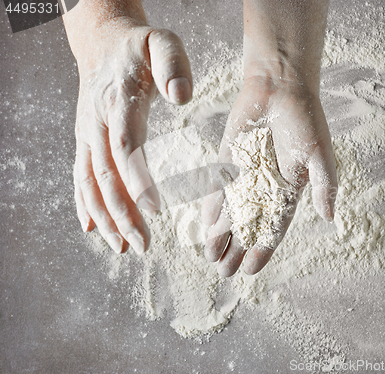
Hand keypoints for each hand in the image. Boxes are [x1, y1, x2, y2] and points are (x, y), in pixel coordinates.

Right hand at [66, 10, 191, 253]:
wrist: (104, 46)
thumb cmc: (139, 49)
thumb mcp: (161, 42)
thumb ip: (172, 64)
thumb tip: (182, 96)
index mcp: (118, 101)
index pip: (126, 146)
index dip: (137, 179)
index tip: (154, 209)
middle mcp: (96, 123)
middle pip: (106, 174)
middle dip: (123, 212)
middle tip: (143, 245)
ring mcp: (86, 135)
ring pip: (89, 182)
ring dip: (105, 217)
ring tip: (123, 247)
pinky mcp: (84, 142)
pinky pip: (80, 177)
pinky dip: (85, 205)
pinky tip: (93, 229)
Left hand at [202, 76, 336, 275]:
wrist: (279, 87)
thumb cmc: (305, 119)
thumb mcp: (320, 154)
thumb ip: (324, 185)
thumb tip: (328, 217)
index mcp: (288, 192)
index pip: (274, 229)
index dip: (262, 250)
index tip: (250, 270)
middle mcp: (264, 189)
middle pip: (249, 227)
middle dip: (237, 249)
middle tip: (224, 272)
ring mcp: (245, 177)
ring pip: (230, 213)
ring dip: (220, 235)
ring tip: (210, 257)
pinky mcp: (227, 161)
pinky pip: (218, 189)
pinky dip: (211, 206)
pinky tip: (204, 224)